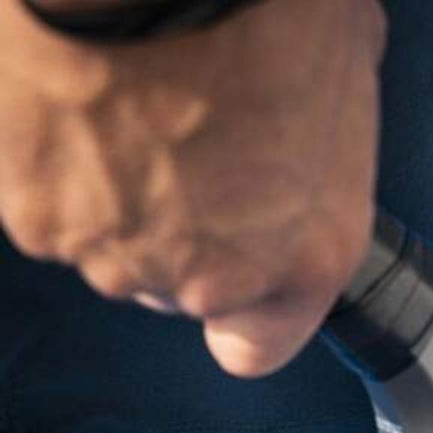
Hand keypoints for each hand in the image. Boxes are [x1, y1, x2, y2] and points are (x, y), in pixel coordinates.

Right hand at [0, 0, 386, 376]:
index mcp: (305, 260)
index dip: (248, 308)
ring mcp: (115, 255)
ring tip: (125, 101)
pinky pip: (48, 201)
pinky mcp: (35, 215)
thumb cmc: (266, 3)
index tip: (239, 260)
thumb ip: (327, 147)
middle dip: (180, 226)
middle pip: (176, 288)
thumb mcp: (346, 75)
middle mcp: (208, 279)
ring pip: (110, 245)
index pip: (258, 347)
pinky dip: (54, 157)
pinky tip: (76, 91)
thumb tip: (312, 130)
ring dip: (115, 192)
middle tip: (182, 136)